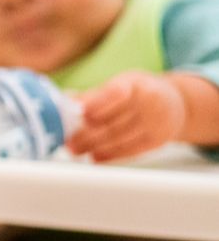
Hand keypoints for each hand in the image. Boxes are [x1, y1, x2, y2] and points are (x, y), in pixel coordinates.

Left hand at [69, 72, 186, 162]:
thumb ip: (94, 95)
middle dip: (86, 133)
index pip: (116, 92)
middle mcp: (149, 102)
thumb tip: (64, 102)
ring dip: (93, 147)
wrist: (175, 103)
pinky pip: (131, 151)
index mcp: (136, 84)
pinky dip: (109, 156)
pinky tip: (94, 157)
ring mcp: (156, 123)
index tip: (78, 111)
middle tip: (67, 140)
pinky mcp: (157, 141)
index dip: (96, 103)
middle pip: (113, 121)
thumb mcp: (120, 83)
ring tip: (75, 150)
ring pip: (120, 138)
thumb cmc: (139, 92)